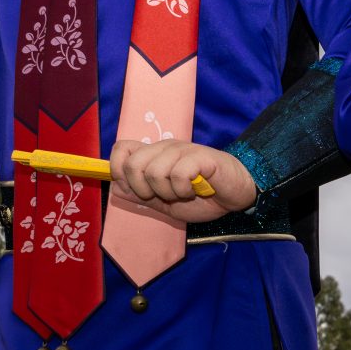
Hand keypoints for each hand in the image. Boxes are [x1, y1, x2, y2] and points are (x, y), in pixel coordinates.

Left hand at [109, 139, 256, 224]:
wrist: (235, 195)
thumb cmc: (201, 197)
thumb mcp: (164, 202)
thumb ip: (140, 195)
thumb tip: (115, 187)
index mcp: (154, 155)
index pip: (121, 149)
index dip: (118, 170)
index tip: (134, 189)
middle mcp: (165, 147)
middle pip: (132, 164)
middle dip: (143, 189)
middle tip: (163, 196)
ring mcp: (182, 150)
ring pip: (154, 172)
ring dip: (167, 193)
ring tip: (183, 193)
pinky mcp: (199, 156)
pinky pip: (178, 175)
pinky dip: (184, 191)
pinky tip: (194, 190)